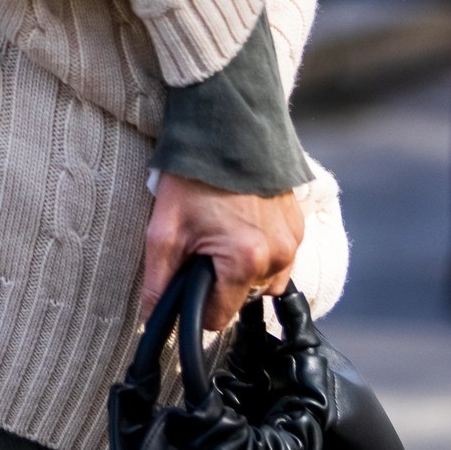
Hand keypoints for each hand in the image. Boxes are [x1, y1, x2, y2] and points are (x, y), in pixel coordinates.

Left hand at [142, 173, 303, 332]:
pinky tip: (241, 226)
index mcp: (246, 261)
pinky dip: (261, 252)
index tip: (186, 281)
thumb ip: (158, 283)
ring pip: (264, 282)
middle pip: (242, 300)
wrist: (226, 129)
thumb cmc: (193, 179)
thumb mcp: (164, 232)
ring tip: (222, 236)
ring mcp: (293, 240)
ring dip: (243, 271)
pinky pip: (280, 258)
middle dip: (220, 283)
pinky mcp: (299, 225)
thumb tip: (151, 319)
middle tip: (202, 247)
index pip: (219, 318)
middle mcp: (278, 256)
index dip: (196, 306)